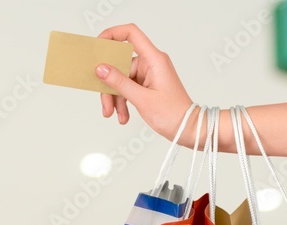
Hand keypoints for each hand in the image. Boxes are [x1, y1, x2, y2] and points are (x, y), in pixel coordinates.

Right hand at [95, 24, 195, 145]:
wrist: (187, 128)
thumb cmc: (173, 114)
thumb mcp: (142, 99)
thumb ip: (120, 83)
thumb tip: (101, 69)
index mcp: (154, 59)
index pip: (131, 34)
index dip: (112, 34)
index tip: (98, 46)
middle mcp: (151, 63)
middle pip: (120, 64)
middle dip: (110, 84)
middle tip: (105, 103)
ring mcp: (149, 74)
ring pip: (122, 79)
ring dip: (115, 98)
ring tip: (114, 114)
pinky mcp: (147, 85)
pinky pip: (128, 88)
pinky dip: (123, 101)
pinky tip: (123, 115)